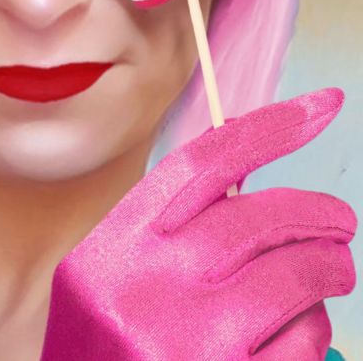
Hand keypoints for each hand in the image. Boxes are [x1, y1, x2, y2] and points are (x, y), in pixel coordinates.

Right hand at [40, 88, 356, 359]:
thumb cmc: (104, 353)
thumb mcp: (108, 279)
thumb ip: (164, 230)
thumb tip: (246, 176)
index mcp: (114, 249)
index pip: (204, 162)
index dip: (272, 127)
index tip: (322, 107)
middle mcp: (149, 288)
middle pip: (260, 216)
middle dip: (319, 212)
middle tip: (341, 220)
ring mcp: (190, 344)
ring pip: (296, 275)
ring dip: (327, 269)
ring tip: (328, 273)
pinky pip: (304, 341)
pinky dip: (313, 330)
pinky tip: (296, 332)